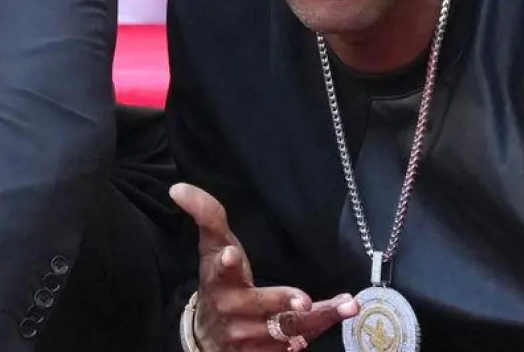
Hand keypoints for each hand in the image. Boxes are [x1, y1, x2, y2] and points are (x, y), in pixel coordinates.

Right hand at [171, 184, 356, 351]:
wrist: (207, 334)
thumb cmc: (218, 281)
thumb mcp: (212, 248)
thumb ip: (206, 216)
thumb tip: (178, 188)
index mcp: (219, 279)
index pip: (220, 269)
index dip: (225, 263)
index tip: (230, 255)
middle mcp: (232, 309)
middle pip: (259, 304)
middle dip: (280, 300)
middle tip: (303, 300)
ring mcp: (247, 336)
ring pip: (286, 328)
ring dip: (318, 318)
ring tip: (345, 306)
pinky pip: (292, 346)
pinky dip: (314, 334)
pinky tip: (331, 321)